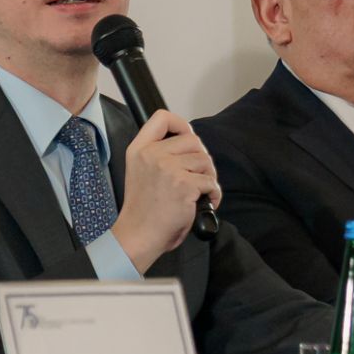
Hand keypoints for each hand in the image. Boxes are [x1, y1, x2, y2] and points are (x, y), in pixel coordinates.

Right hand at [110, 110, 220, 268]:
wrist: (139, 234)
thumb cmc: (143, 209)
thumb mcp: (140, 171)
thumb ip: (157, 154)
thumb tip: (189, 144)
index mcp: (139, 149)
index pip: (162, 118)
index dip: (181, 124)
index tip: (187, 137)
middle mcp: (153, 155)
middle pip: (193, 140)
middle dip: (201, 157)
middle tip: (198, 175)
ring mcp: (169, 169)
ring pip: (205, 161)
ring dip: (208, 177)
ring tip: (200, 191)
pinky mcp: (184, 185)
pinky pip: (211, 182)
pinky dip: (213, 194)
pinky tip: (204, 202)